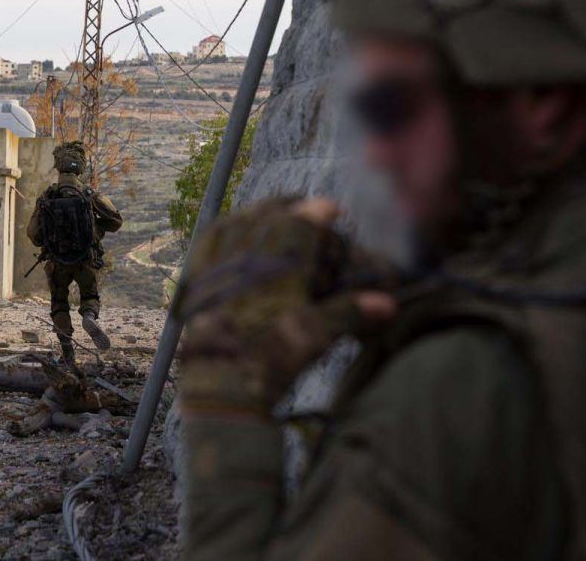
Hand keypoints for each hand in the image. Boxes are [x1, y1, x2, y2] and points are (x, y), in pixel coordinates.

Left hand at [176, 198, 396, 414]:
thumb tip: (390, 303)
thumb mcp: (316, 335)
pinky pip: (206, 244)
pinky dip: (221, 230)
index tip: (332, 208)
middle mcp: (244, 258)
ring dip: (254, 213)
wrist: (220, 381)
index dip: (317, 212)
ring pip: (234, 224)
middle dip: (288, 207)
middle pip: (266, 218)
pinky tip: (228, 229)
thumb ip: (351, 312)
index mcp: (276, 265)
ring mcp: (216, 266)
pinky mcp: (195, 281)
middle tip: (302, 204)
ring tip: (269, 210)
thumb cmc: (273, 357)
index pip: (300, 225)